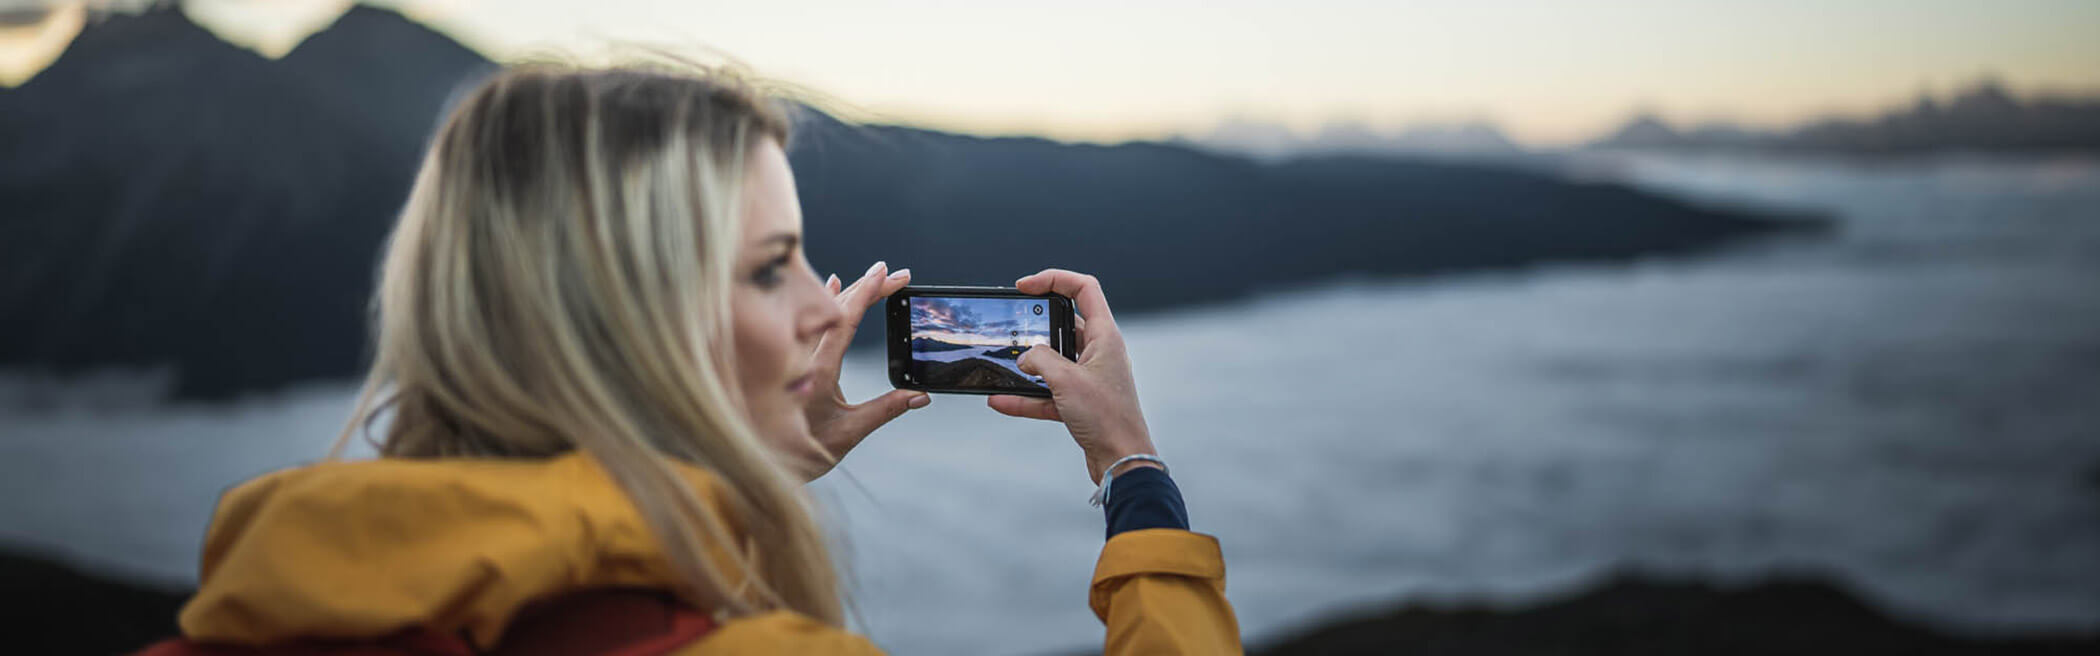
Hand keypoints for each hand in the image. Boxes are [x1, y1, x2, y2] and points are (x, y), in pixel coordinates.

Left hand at [797, 261, 928, 481]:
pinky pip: (810, 320)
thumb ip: (885, 411)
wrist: (762, 460)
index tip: (887, 274)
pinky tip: (832, 284)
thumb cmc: (801, 451)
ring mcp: (796, 356)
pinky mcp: (793, 361)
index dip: (868, 293)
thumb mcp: (848, 433)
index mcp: (819, 369)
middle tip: (896, 274)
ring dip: (850, 291)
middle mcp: (804, 356)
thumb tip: (921, 396)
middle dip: (870, 287)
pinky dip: (825, 302)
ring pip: (822, 312)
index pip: (846, 319)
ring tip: (873, 276)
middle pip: (838, 308)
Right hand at [987, 269, 1159, 483]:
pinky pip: (1048, 392)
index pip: (1083, 289)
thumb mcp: (1066, 380)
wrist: (1121, 461)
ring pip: (1053, 361)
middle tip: (1012, 325)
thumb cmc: (1106, 418)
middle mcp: (1099, 352)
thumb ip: (1040, 359)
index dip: (1054, 279)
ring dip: (1028, 365)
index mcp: (1104, 336)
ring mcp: (1090, 378)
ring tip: (1002, 363)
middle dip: (1036, 325)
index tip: (1025, 286)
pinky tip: (1000, 400)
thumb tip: (1025, 358)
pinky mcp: (1081, 402)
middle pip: (1064, 324)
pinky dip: (1026, 395)